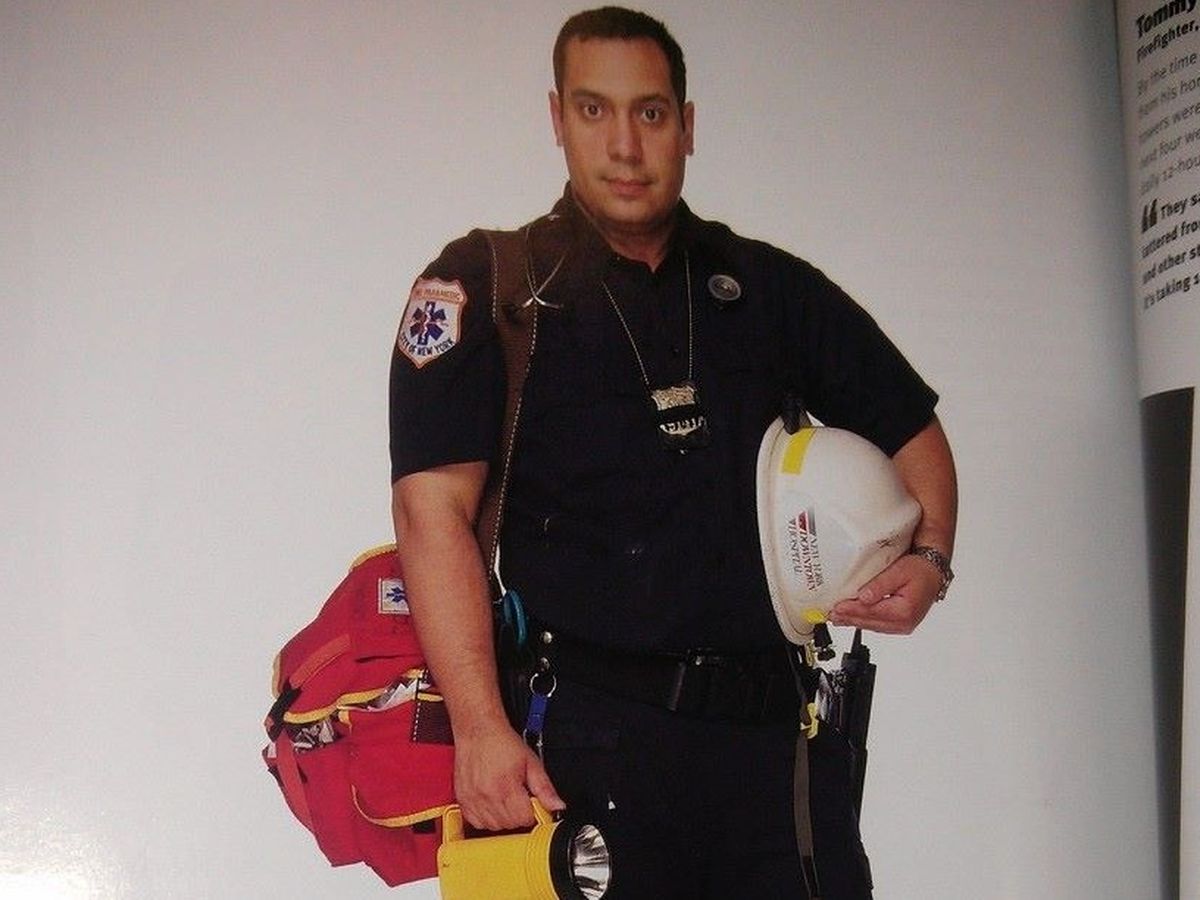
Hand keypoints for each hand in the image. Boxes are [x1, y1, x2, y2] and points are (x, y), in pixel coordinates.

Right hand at [452, 725, 564, 830]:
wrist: (478, 731)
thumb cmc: (502, 743)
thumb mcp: (531, 762)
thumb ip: (545, 788)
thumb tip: (558, 806)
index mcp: (507, 787)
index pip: (524, 820)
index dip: (532, 813)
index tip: (531, 804)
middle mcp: (488, 796)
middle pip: (509, 825)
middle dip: (518, 815)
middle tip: (519, 799)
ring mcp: (473, 799)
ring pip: (493, 826)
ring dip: (502, 819)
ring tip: (505, 799)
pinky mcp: (462, 800)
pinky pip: (476, 822)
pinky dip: (485, 818)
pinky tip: (491, 804)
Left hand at [827, 553, 943, 634]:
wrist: (932, 573)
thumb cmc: (920, 570)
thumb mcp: (899, 572)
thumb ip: (880, 585)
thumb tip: (863, 597)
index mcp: (904, 611)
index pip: (871, 612)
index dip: (851, 610)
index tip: (836, 608)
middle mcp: (904, 623)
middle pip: (869, 622)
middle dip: (849, 618)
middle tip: (830, 614)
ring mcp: (902, 626)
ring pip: (872, 625)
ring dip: (854, 621)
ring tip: (836, 617)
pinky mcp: (899, 624)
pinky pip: (877, 624)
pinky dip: (863, 621)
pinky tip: (851, 618)